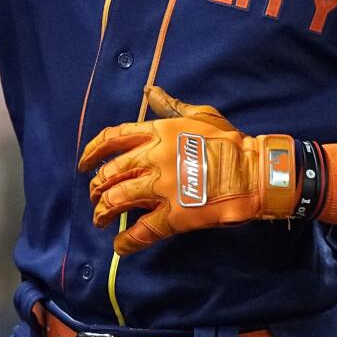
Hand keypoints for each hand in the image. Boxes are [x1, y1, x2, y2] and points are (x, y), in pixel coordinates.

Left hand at [79, 86, 304, 254]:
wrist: (254, 172)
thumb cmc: (230, 142)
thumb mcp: (199, 115)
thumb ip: (170, 106)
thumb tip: (149, 91)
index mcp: (157, 133)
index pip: (111, 139)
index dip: (91, 153)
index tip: (83, 165)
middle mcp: (153, 159)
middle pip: (110, 173)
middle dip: (96, 187)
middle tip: (95, 197)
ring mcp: (162, 188)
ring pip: (117, 201)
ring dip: (103, 212)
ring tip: (100, 220)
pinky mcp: (174, 216)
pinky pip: (141, 231)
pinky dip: (126, 241)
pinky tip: (119, 246)